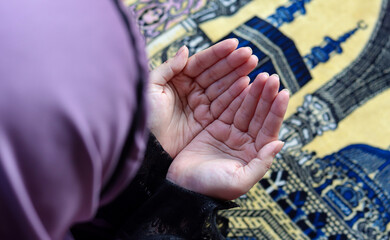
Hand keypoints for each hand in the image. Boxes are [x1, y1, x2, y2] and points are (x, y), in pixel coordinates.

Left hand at [148, 39, 257, 156]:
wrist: (147, 146)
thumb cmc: (144, 115)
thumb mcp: (151, 88)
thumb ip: (169, 68)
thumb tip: (186, 49)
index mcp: (178, 79)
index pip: (201, 63)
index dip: (217, 53)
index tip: (234, 44)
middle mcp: (191, 90)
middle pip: (215, 73)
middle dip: (233, 63)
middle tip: (250, 54)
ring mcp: (200, 106)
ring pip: (222, 87)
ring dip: (238, 76)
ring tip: (252, 65)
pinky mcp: (206, 121)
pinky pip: (224, 106)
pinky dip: (236, 96)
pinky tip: (247, 85)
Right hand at [166, 74, 288, 199]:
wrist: (183, 186)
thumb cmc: (211, 187)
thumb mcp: (239, 181)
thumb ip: (261, 163)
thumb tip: (280, 143)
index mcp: (254, 155)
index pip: (269, 129)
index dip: (276, 111)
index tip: (283, 93)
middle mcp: (246, 143)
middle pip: (259, 115)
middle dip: (266, 97)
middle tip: (271, 77)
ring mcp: (231, 134)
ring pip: (245, 109)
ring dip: (254, 93)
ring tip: (260, 76)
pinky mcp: (215, 127)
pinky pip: (228, 108)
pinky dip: (235, 96)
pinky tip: (243, 82)